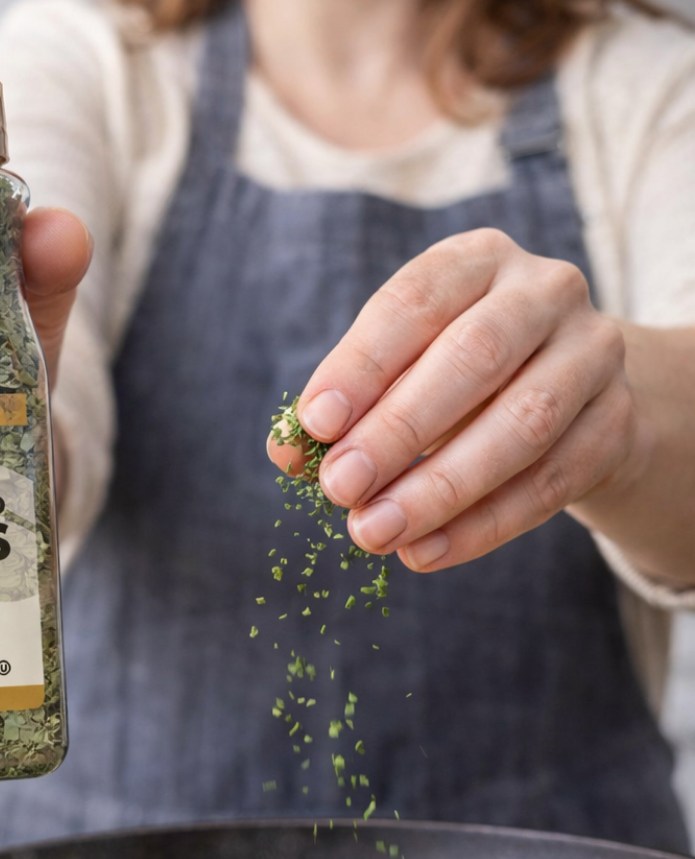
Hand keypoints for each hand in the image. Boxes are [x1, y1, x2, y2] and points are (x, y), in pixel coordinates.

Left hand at [269, 228, 640, 572]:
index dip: (362, 364)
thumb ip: (343, 407)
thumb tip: (285, 452)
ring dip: (439, 488)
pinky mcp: (617, 423)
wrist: (567, 394)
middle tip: (339, 488)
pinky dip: (482, 526)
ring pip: (523, 424)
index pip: (414, 302)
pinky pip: (551, 482)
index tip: (315, 423)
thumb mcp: (397, 372)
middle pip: (473, 357)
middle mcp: (545, 291)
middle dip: (398, 430)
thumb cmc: (453, 377)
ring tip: (373, 533)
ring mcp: (593, 354)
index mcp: (475, 261)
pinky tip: (423, 553)